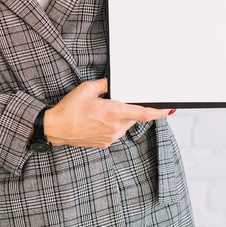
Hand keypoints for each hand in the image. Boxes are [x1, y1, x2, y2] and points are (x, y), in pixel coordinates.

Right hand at [44, 78, 171, 148]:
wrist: (56, 128)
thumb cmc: (70, 108)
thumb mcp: (87, 88)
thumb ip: (105, 84)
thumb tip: (115, 83)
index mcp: (114, 112)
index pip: (143, 113)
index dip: (159, 112)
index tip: (169, 109)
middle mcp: (115, 127)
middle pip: (133, 117)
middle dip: (129, 108)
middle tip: (114, 101)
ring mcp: (110, 137)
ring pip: (124, 125)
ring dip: (120, 116)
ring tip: (101, 110)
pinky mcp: (104, 143)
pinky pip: (115, 132)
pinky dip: (112, 124)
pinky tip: (97, 119)